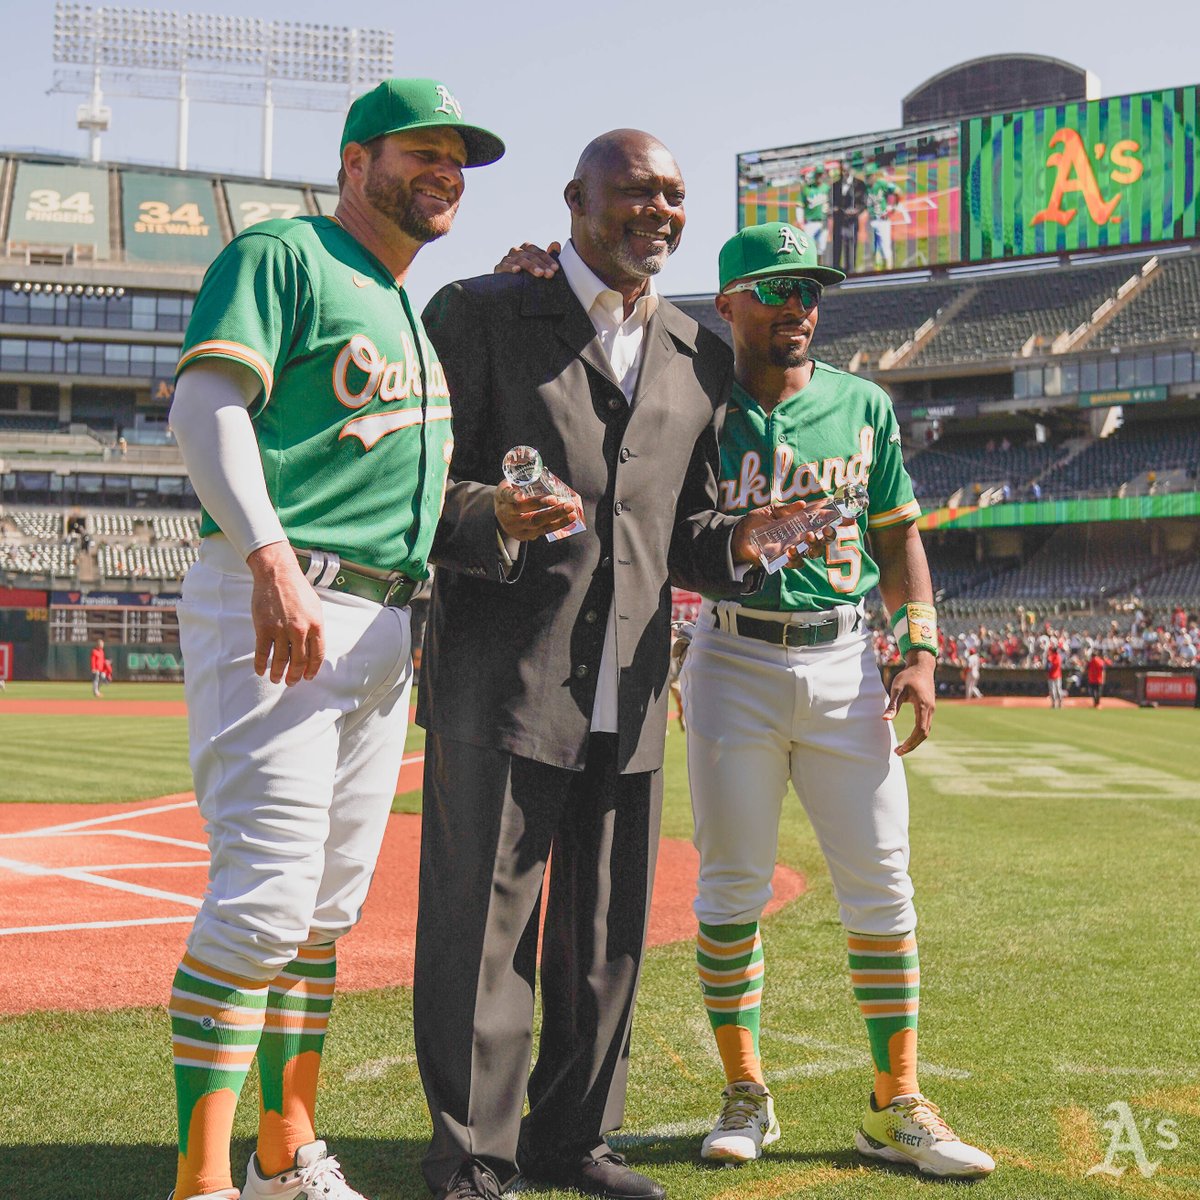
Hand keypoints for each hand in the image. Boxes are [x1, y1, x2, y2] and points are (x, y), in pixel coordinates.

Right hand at [246, 542, 325, 685]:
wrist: (278, 574)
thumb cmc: (297, 590)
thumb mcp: (315, 608)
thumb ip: (316, 628)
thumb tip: (314, 648)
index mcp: (316, 625)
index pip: (317, 655)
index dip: (312, 669)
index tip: (308, 677)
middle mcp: (300, 630)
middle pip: (299, 661)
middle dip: (295, 676)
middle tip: (291, 682)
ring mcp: (281, 630)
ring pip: (280, 660)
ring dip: (278, 673)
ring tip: (277, 679)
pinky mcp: (264, 628)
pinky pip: (263, 653)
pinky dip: (261, 665)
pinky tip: (261, 671)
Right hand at [494, 241, 561, 276]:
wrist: (509, 291)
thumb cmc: (526, 278)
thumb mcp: (538, 269)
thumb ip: (547, 257)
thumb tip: (556, 244)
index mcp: (526, 250)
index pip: (538, 252)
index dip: (548, 259)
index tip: (556, 269)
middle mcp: (516, 252)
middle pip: (530, 255)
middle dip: (541, 265)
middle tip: (550, 274)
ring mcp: (507, 259)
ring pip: (519, 259)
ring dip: (530, 266)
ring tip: (539, 274)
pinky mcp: (499, 268)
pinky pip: (504, 265)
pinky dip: (510, 267)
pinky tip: (517, 271)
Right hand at [494, 481, 581, 541]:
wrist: (502, 516)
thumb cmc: (510, 496)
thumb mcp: (510, 486)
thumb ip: (522, 480)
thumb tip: (545, 471)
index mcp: (502, 498)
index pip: (506, 496)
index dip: (513, 496)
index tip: (521, 496)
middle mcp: (507, 515)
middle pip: (524, 512)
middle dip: (542, 505)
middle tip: (556, 499)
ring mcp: (516, 528)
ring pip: (537, 523)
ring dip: (556, 516)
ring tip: (571, 509)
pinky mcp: (525, 536)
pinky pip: (544, 530)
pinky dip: (559, 523)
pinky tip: (570, 517)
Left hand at [730, 498, 846, 565]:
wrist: (738, 535)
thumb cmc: (757, 522)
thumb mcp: (771, 510)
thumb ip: (787, 509)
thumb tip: (803, 505)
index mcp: (802, 525)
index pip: (823, 522)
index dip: (837, 521)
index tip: (849, 518)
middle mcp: (801, 539)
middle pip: (823, 540)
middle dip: (829, 536)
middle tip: (828, 529)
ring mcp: (793, 550)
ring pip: (813, 553)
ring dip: (814, 545)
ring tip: (808, 536)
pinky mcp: (782, 560)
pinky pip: (795, 563)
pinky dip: (795, 557)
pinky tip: (791, 550)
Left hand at [883, 653, 935, 754]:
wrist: (922, 666)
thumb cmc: (908, 676)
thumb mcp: (897, 688)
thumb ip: (892, 705)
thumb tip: (885, 719)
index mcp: (923, 706)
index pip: (919, 730)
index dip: (910, 742)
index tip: (899, 749)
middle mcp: (930, 709)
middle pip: (924, 733)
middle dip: (912, 745)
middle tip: (897, 752)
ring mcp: (932, 709)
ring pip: (926, 730)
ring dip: (915, 740)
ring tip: (901, 747)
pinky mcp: (930, 707)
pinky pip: (926, 725)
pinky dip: (918, 734)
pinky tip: (909, 737)